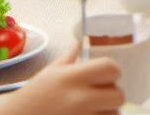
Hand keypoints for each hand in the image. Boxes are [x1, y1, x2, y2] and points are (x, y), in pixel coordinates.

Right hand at [0, 40, 121, 114]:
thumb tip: (81, 42)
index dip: (112, 72)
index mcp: (71, 78)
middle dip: (112, 95)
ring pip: (114, 114)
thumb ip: (69, 58)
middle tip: (99, 96)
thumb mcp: (48, 73)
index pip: (111, 68)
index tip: (106, 76)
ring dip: (107, 112)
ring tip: (89, 109)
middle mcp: (80, 99)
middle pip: (119, 95)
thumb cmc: (31, 99)